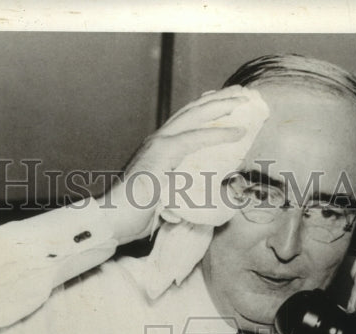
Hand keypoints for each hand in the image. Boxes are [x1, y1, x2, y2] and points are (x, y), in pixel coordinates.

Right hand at [105, 90, 247, 244]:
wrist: (113, 219)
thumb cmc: (136, 214)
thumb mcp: (166, 196)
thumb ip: (183, 188)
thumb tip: (207, 194)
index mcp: (158, 148)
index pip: (185, 121)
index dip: (206, 109)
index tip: (227, 102)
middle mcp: (157, 140)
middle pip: (192, 111)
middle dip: (218, 99)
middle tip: (241, 92)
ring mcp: (158, 144)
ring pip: (194, 116)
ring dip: (221, 106)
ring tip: (243, 101)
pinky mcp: (161, 154)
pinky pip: (195, 138)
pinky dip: (218, 134)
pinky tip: (237, 132)